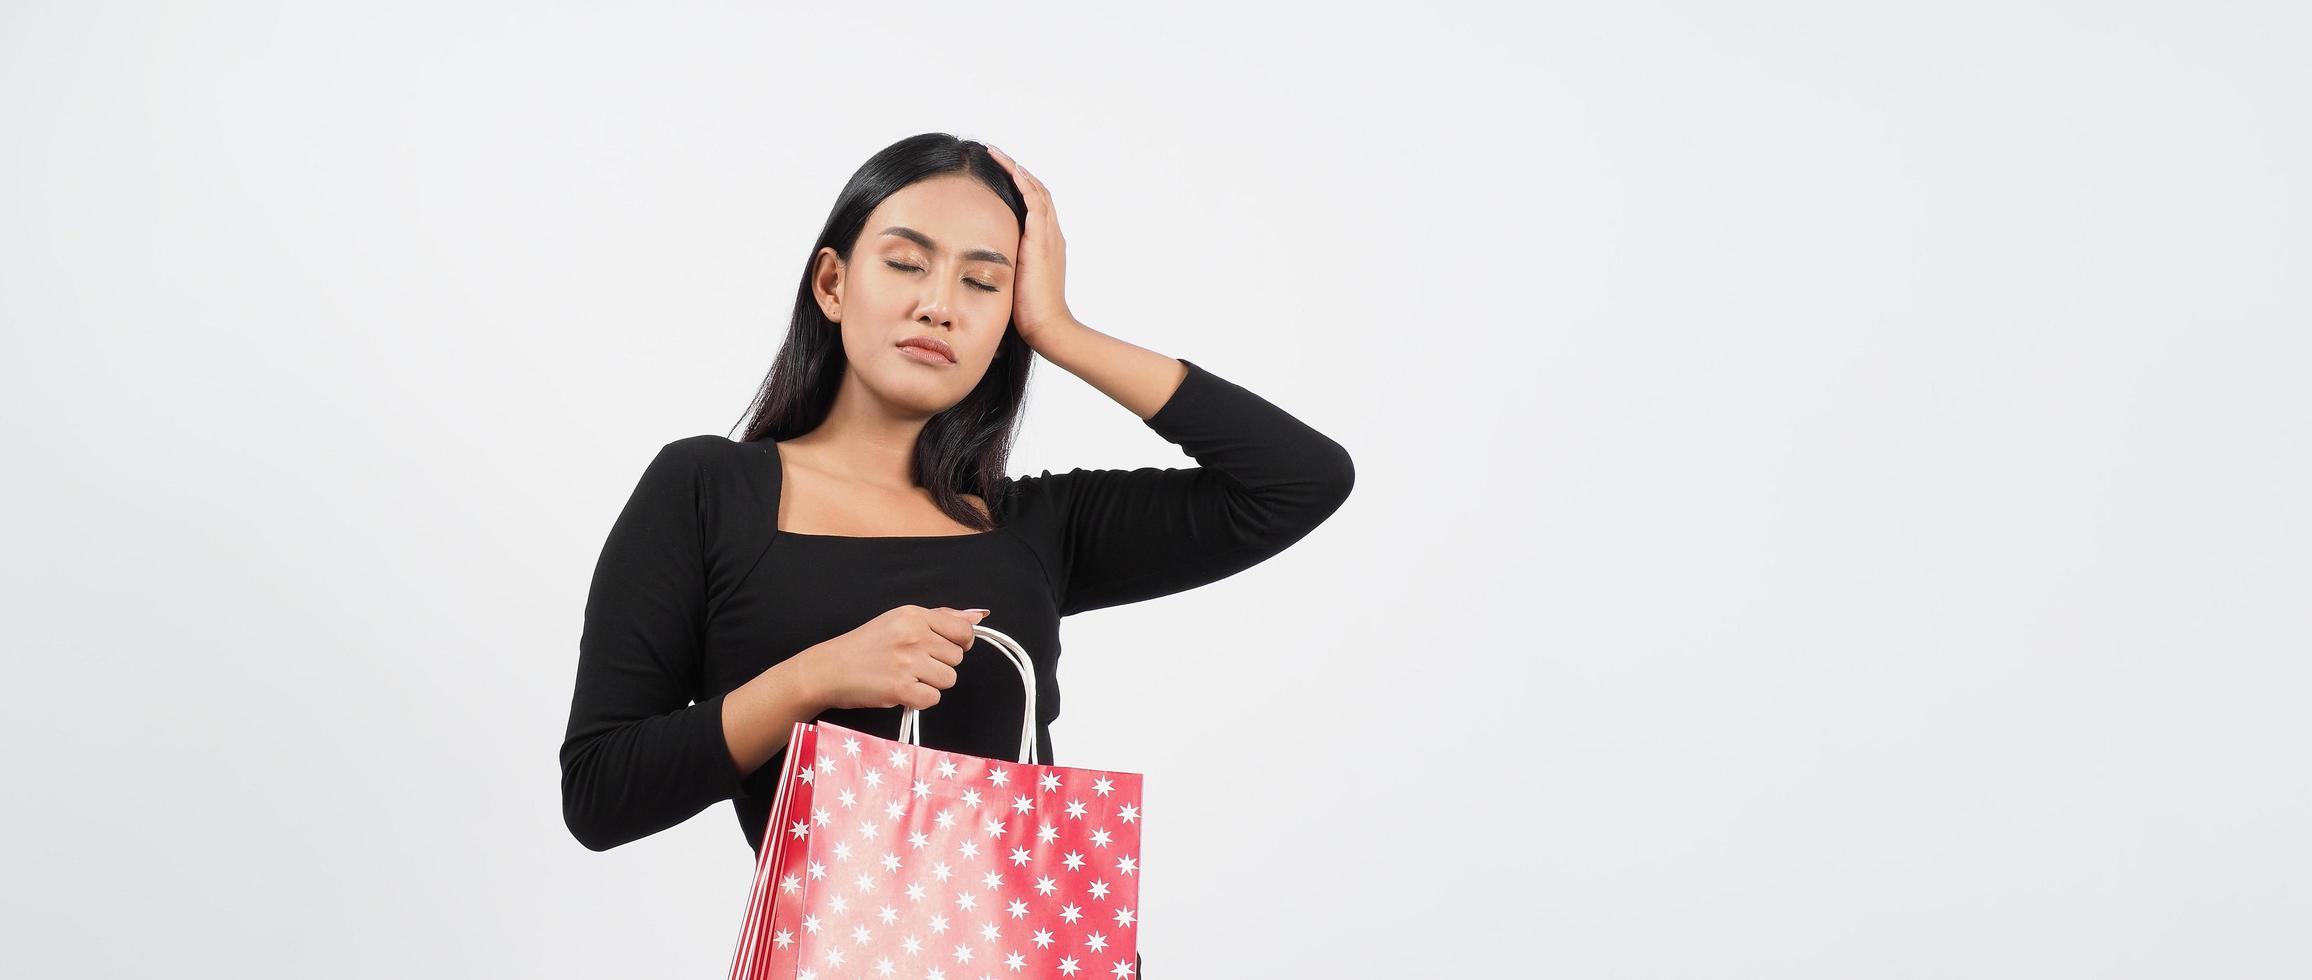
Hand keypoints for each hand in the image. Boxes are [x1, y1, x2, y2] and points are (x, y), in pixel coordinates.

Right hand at [801, 605, 989, 711]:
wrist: (829, 669)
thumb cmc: (865, 646)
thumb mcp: (899, 620)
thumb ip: (941, 618)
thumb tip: (977, 616)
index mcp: (914, 615)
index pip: (963, 631)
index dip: (958, 644)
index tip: (941, 649)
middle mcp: (913, 635)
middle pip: (957, 658)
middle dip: (939, 664)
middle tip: (912, 664)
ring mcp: (908, 662)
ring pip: (949, 679)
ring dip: (930, 683)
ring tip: (905, 676)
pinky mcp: (901, 688)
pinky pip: (933, 698)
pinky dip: (919, 700)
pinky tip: (901, 690)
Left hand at [985, 145, 1079, 351]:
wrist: (1048, 327)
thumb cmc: (1028, 314)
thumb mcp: (1014, 283)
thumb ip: (1004, 268)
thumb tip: (979, 268)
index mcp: (1044, 244)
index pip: (1033, 206)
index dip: (1017, 187)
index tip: (997, 174)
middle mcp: (1051, 235)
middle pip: (1036, 192)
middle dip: (1015, 171)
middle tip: (993, 154)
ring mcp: (1050, 236)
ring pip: (1036, 191)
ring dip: (1016, 170)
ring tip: (995, 154)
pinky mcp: (1043, 240)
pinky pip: (1035, 202)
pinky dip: (1024, 183)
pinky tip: (1010, 170)